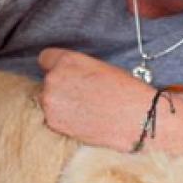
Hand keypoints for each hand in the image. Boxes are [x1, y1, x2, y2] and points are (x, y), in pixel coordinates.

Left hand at [37, 48, 154, 149]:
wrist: (136, 119)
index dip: (56, 66)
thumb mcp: (100, 67)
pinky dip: (63, 120)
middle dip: (60, 87)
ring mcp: (51, 103)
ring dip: (60, 104)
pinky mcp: (53, 123)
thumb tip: (68, 74)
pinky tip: (82, 121)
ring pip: (48, 100)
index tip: (65, 74)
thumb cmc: (125, 91)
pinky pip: (52, 118)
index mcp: (67, 61)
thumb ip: (77, 68)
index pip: (45, 58)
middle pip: (47, 81)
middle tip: (81, 95)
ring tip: (84, 110)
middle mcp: (53, 79)